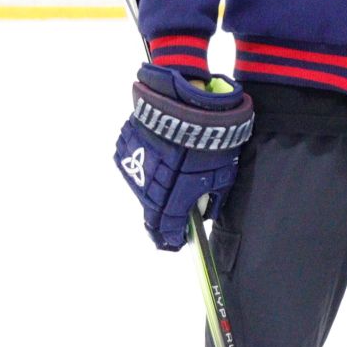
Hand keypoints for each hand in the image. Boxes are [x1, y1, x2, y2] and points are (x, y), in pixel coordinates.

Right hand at [114, 64, 254, 250]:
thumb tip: (205, 213)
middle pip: (151, 213)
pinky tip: (160, 159)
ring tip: (168, 183)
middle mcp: (147, 188)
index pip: (167, 229)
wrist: (186, 103)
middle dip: (160, 220)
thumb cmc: (210, 142)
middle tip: (169, 223)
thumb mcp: (221, 175)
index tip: (175, 242)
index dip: (171, 238)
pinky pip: (135, 165)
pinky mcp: (125, 148)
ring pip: (142, 188)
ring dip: (153, 190)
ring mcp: (133, 168)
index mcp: (171, 198)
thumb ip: (212, 198)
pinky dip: (146, 167)